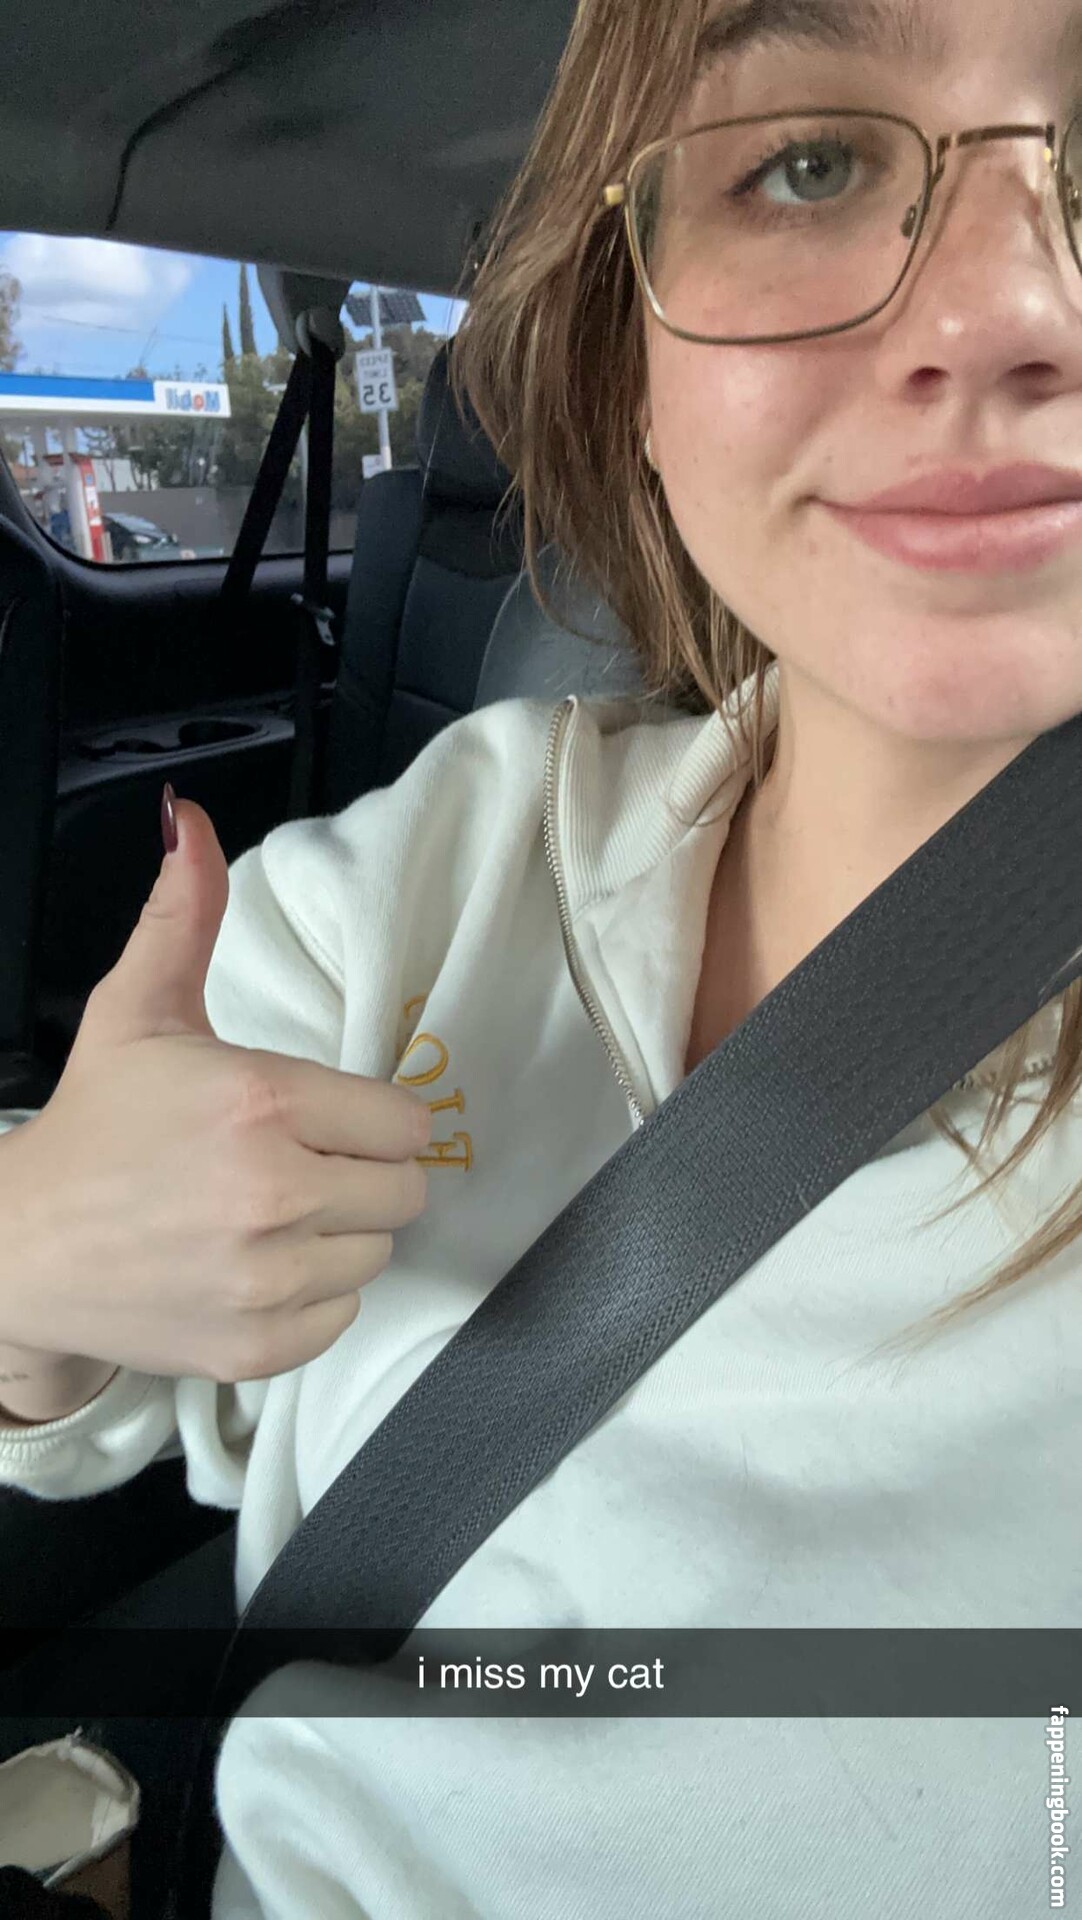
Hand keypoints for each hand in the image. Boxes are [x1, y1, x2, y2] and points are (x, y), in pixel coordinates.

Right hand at [0, 794, 429, 1384]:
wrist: (21, 1249)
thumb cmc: (94, 1125)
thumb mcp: (138, 1012)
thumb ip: (184, 917)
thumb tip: (191, 820)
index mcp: (263, 1102)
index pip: (406, 1121)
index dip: (372, 1118)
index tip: (331, 1119)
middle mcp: (275, 1193)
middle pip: (404, 1190)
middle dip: (363, 1173)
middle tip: (302, 1164)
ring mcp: (267, 1280)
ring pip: (377, 1253)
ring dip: (339, 1234)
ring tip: (272, 1215)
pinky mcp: (257, 1346)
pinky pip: (340, 1315)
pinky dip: (310, 1295)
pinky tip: (255, 1265)